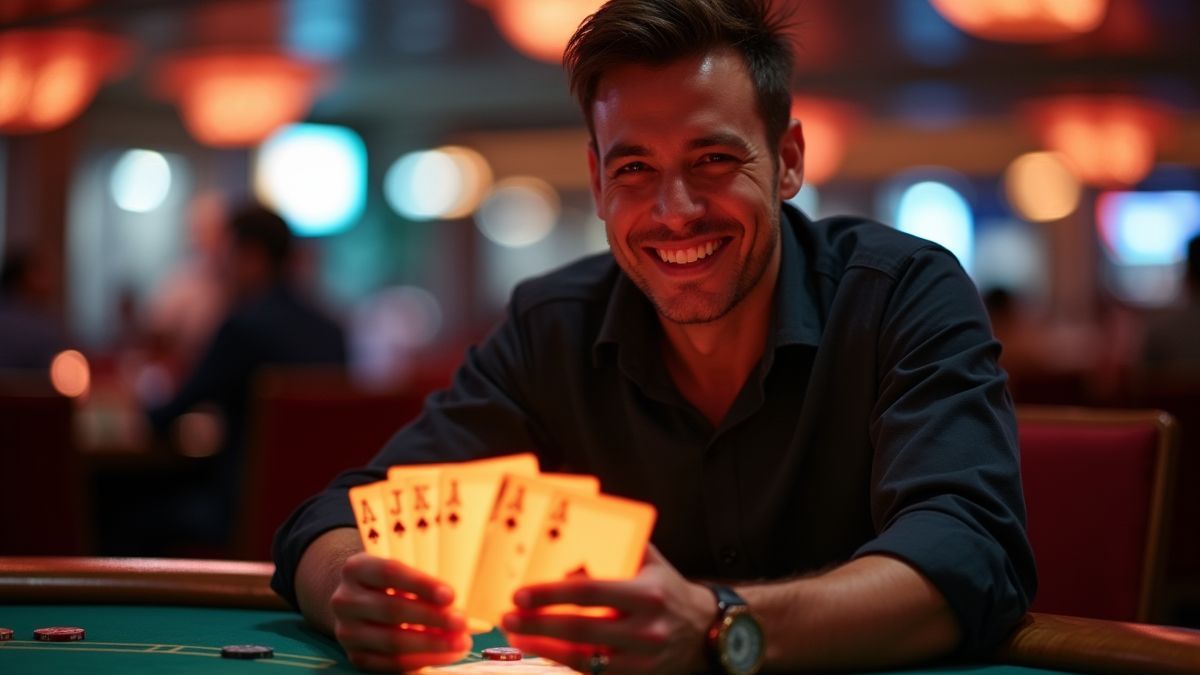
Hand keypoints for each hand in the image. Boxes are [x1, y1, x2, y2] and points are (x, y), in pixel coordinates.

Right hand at [329, 553, 470, 671]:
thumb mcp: (400, 573)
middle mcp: (345, 600)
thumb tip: (455, 610)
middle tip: (461, 622)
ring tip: (461, 642)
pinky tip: (446, 655)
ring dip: (432, 644)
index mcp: (356, 568)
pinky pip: (391, 664)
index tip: (451, 595)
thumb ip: (423, 587)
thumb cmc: (389, 584)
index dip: (422, 584)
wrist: (355, 603)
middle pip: (392, 610)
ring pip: (393, 641)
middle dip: (432, 618)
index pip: (390, 573)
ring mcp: (346, 631)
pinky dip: (423, 660)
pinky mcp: (355, 656)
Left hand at [502, 546, 713, 673]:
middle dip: (538, 624)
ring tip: (518, 636)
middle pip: (580, 628)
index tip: (520, 594)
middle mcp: (645, 628)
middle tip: (508, 617)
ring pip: (583, 657)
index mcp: (646, 593)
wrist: (704, 630)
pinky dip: (565, 662)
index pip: (589, 592)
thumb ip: (616, 547)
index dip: (550, 594)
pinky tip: (545, 650)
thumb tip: (571, 537)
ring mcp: (642, 658)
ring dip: (545, 647)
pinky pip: (594, 673)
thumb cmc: (666, 588)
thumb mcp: (650, 560)